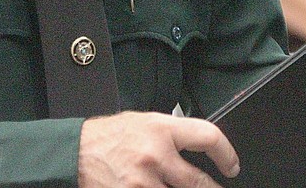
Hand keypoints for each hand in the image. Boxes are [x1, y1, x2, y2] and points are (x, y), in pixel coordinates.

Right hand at [77, 111, 237, 187]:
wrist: (74, 154)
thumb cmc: (106, 137)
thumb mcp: (141, 122)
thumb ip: (170, 134)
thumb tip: (197, 148)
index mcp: (160, 129)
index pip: (208, 137)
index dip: (227, 154)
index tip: (231, 166)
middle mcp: (156, 156)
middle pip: (201, 183)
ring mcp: (144, 182)